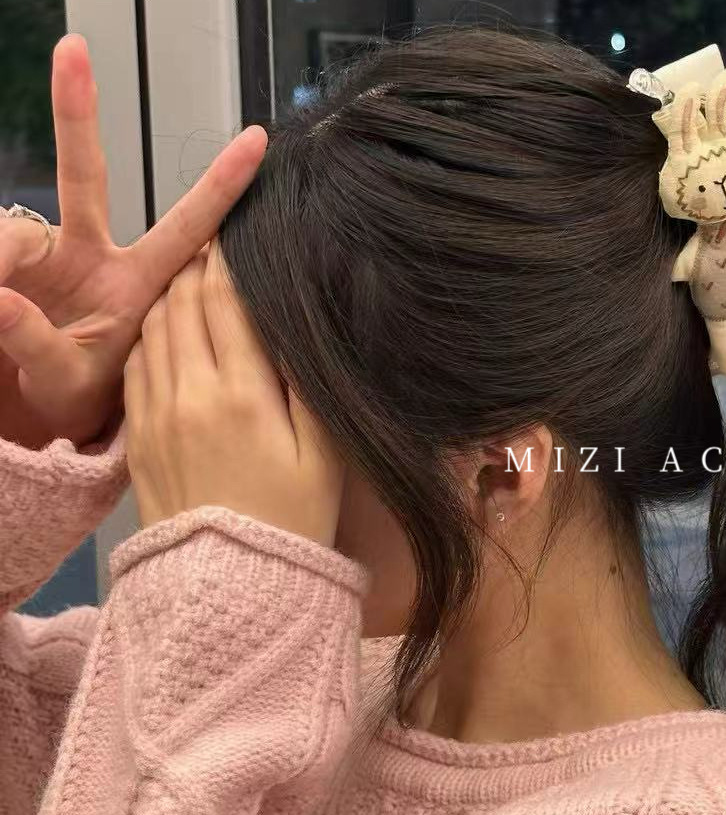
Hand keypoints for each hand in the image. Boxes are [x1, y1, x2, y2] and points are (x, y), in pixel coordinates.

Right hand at [0, 34, 266, 450]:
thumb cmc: (73, 399)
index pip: (186, 231)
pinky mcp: (8, 258)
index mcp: (137, 287)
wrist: (33, 411)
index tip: (259, 141)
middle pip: (84, 176)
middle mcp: (93, 256)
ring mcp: (47, 251)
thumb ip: (34, 343)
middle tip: (74, 51)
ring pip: (11, 231)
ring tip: (4, 313)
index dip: (221, 188)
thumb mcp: (64, 382)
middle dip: (77, 113)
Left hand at [123, 244, 345, 547]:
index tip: (241, 234)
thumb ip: (311, 388)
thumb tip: (301, 331)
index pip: (227, 302)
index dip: (231, 260)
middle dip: (200, 266)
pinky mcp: (136, 435)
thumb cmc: (291, 520)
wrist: (231, 584)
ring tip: (193, 280)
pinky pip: (135, 364)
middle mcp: (192, 394)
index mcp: (244, 396)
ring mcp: (156, 413)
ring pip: (154, 327)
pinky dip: (150, 334)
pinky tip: (168, 332)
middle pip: (183, 303)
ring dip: (172, 295)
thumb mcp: (325, 457)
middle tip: (218, 248)